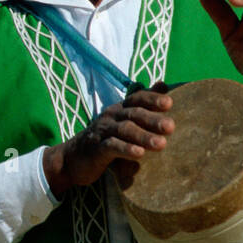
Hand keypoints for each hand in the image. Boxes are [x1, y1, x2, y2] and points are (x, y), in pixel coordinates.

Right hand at [41, 83, 174, 196]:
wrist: (72, 159)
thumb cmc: (105, 139)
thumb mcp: (123, 120)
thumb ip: (142, 105)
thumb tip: (164, 84)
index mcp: (119, 109)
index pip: (137, 98)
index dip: (152, 99)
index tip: (169, 103)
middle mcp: (111, 116)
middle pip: (133, 114)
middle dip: (152, 119)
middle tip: (171, 127)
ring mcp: (102, 132)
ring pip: (125, 130)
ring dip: (143, 136)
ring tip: (161, 144)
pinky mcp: (96, 149)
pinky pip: (112, 147)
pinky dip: (125, 149)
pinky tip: (139, 154)